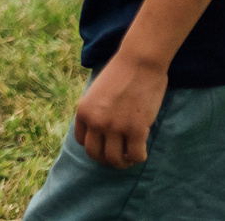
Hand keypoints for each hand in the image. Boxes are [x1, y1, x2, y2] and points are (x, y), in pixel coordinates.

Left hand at [73, 53, 167, 167]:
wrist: (139, 61)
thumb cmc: (121, 73)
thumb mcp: (96, 92)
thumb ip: (95, 111)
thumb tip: (100, 132)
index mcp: (83, 111)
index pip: (82, 141)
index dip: (95, 146)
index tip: (105, 145)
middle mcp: (96, 121)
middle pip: (95, 154)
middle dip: (106, 159)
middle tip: (118, 157)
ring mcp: (115, 127)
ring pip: (114, 160)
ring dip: (123, 162)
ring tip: (130, 157)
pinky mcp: (136, 130)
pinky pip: (135, 156)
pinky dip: (139, 158)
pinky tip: (142, 151)